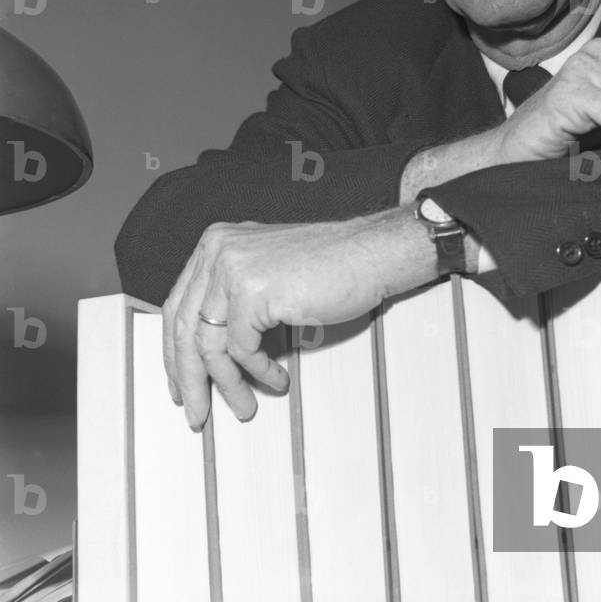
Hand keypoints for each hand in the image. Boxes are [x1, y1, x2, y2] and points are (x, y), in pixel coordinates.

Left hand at [162, 212, 423, 429]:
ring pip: (208, 345)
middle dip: (189, 379)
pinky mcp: (252, 290)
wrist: (372, 252)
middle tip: (196, 412)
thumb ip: (234, 294)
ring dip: (226, 385)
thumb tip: (207, 348)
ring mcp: (232, 268)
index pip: (178, 306)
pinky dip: (257, 372)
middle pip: (183, 329)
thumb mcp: (269, 271)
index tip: (181, 383)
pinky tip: (276, 379)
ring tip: (243, 408)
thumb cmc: (332, 265)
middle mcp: (217, 250)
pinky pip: (241, 349)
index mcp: (216, 242)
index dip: (175, 353)